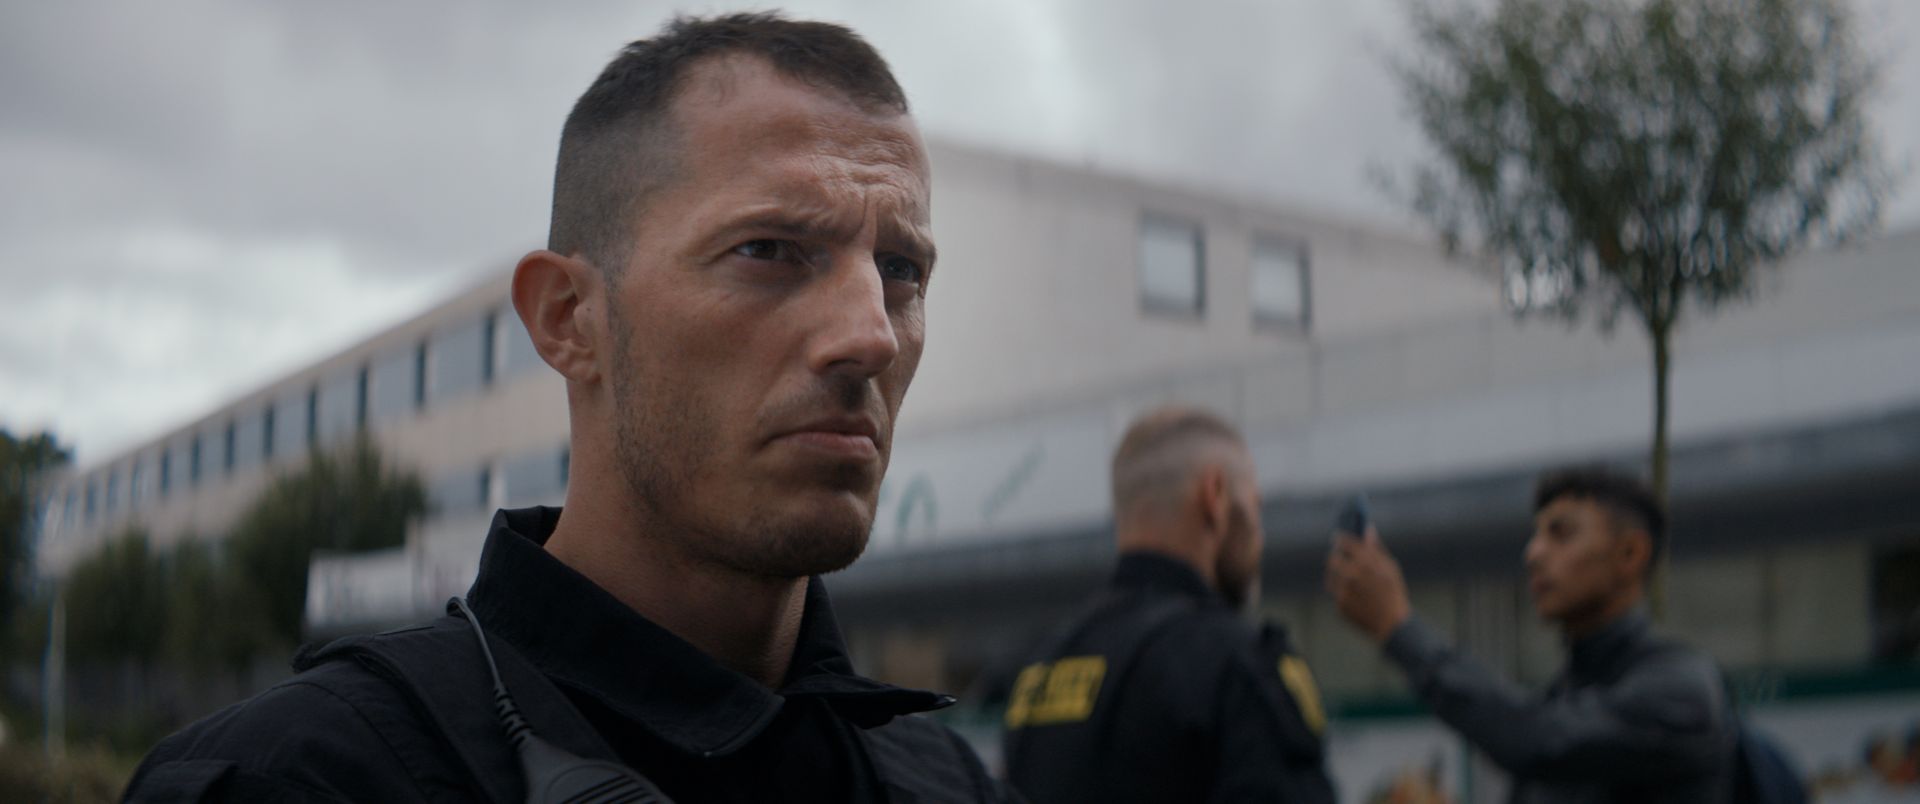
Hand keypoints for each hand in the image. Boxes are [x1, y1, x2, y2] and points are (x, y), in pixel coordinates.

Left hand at [1326, 528, 1411, 643]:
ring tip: (1346, 575)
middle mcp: (1352, 574)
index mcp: (1366, 562)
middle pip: (1333, 558)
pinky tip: (1351, 591)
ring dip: (1336, 572)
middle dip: (1335, 556)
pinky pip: (1335, 591)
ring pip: (1331, 575)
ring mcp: (1344, 590)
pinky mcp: (1340, 603)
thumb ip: (1377, 548)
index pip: (1345, 542)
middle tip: (1338, 556)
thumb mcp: (1391, 567)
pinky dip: (1340, 589)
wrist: (1392, 623)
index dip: (1340, 538)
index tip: (1338, 537)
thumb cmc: (1393, 593)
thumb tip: (1368, 529)